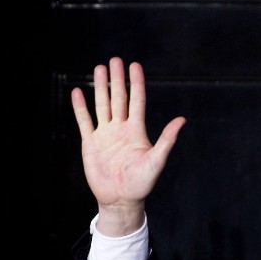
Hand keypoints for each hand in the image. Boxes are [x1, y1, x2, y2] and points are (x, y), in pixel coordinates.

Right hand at [71, 57, 185, 235]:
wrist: (121, 200)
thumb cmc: (142, 183)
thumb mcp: (157, 160)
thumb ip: (167, 139)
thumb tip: (182, 120)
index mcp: (137, 130)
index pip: (136, 100)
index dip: (136, 83)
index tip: (134, 65)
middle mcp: (121, 128)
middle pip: (118, 98)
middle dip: (117, 79)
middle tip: (114, 60)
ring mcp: (105, 135)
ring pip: (102, 105)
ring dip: (100, 87)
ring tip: (98, 68)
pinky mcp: (91, 143)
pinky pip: (84, 121)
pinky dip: (80, 107)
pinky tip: (78, 92)